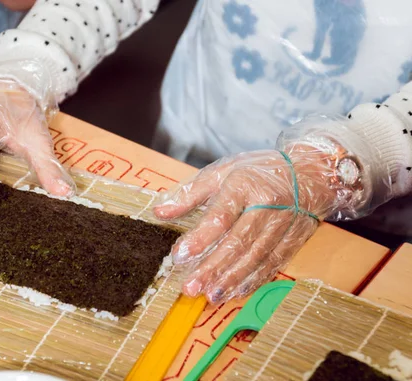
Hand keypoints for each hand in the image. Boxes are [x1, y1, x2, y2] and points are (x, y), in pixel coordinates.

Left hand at [153, 147, 345, 303]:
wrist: (311, 172)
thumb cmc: (259, 170)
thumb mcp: (221, 171)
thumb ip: (189, 193)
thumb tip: (160, 212)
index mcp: (244, 185)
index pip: (220, 216)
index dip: (200, 239)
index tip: (179, 256)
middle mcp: (267, 205)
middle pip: (238, 242)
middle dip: (213, 268)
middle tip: (191, 287)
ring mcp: (284, 224)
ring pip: (256, 257)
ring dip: (232, 279)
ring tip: (211, 295)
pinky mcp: (295, 239)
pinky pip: (273, 264)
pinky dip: (254, 280)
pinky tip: (237, 291)